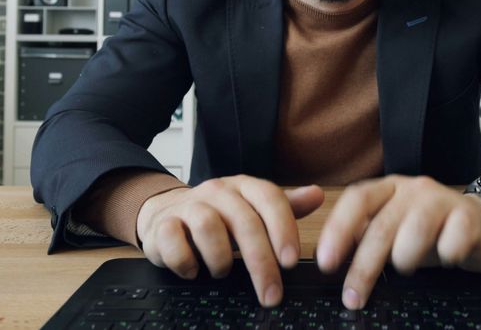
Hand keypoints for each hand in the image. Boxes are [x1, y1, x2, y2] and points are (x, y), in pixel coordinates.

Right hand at [136, 175, 323, 306]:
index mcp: (243, 187)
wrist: (165, 214)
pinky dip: (186, 262)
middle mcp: (217, 192)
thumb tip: (318, 195)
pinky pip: (173, 242)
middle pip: (244, 222)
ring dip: (220, 258)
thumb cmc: (218, 216)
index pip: (269, 199)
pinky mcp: (162, 225)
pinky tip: (194, 271)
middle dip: (260, 263)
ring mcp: (187, 206)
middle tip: (271, 294)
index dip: (283, 229)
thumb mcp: (252, 210)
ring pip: (208, 227)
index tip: (291, 261)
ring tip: (222, 272)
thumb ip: (285, 206)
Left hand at [316, 175, 480, 309]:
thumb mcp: (395, 231)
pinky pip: (453, 240)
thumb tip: (331, 258)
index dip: (338, 229)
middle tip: (352, 296)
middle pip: (382, 224)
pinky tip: (447, 259)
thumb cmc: (433, 231)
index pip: (357, 200)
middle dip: (364, 265)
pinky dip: (446, 256)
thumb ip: (365, 237)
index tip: (325, 262)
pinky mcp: (469, 216)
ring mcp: (443, 200)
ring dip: (406, 258)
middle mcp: (413, 189)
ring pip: (415, 230)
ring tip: (408, 268)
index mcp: (389, 189)